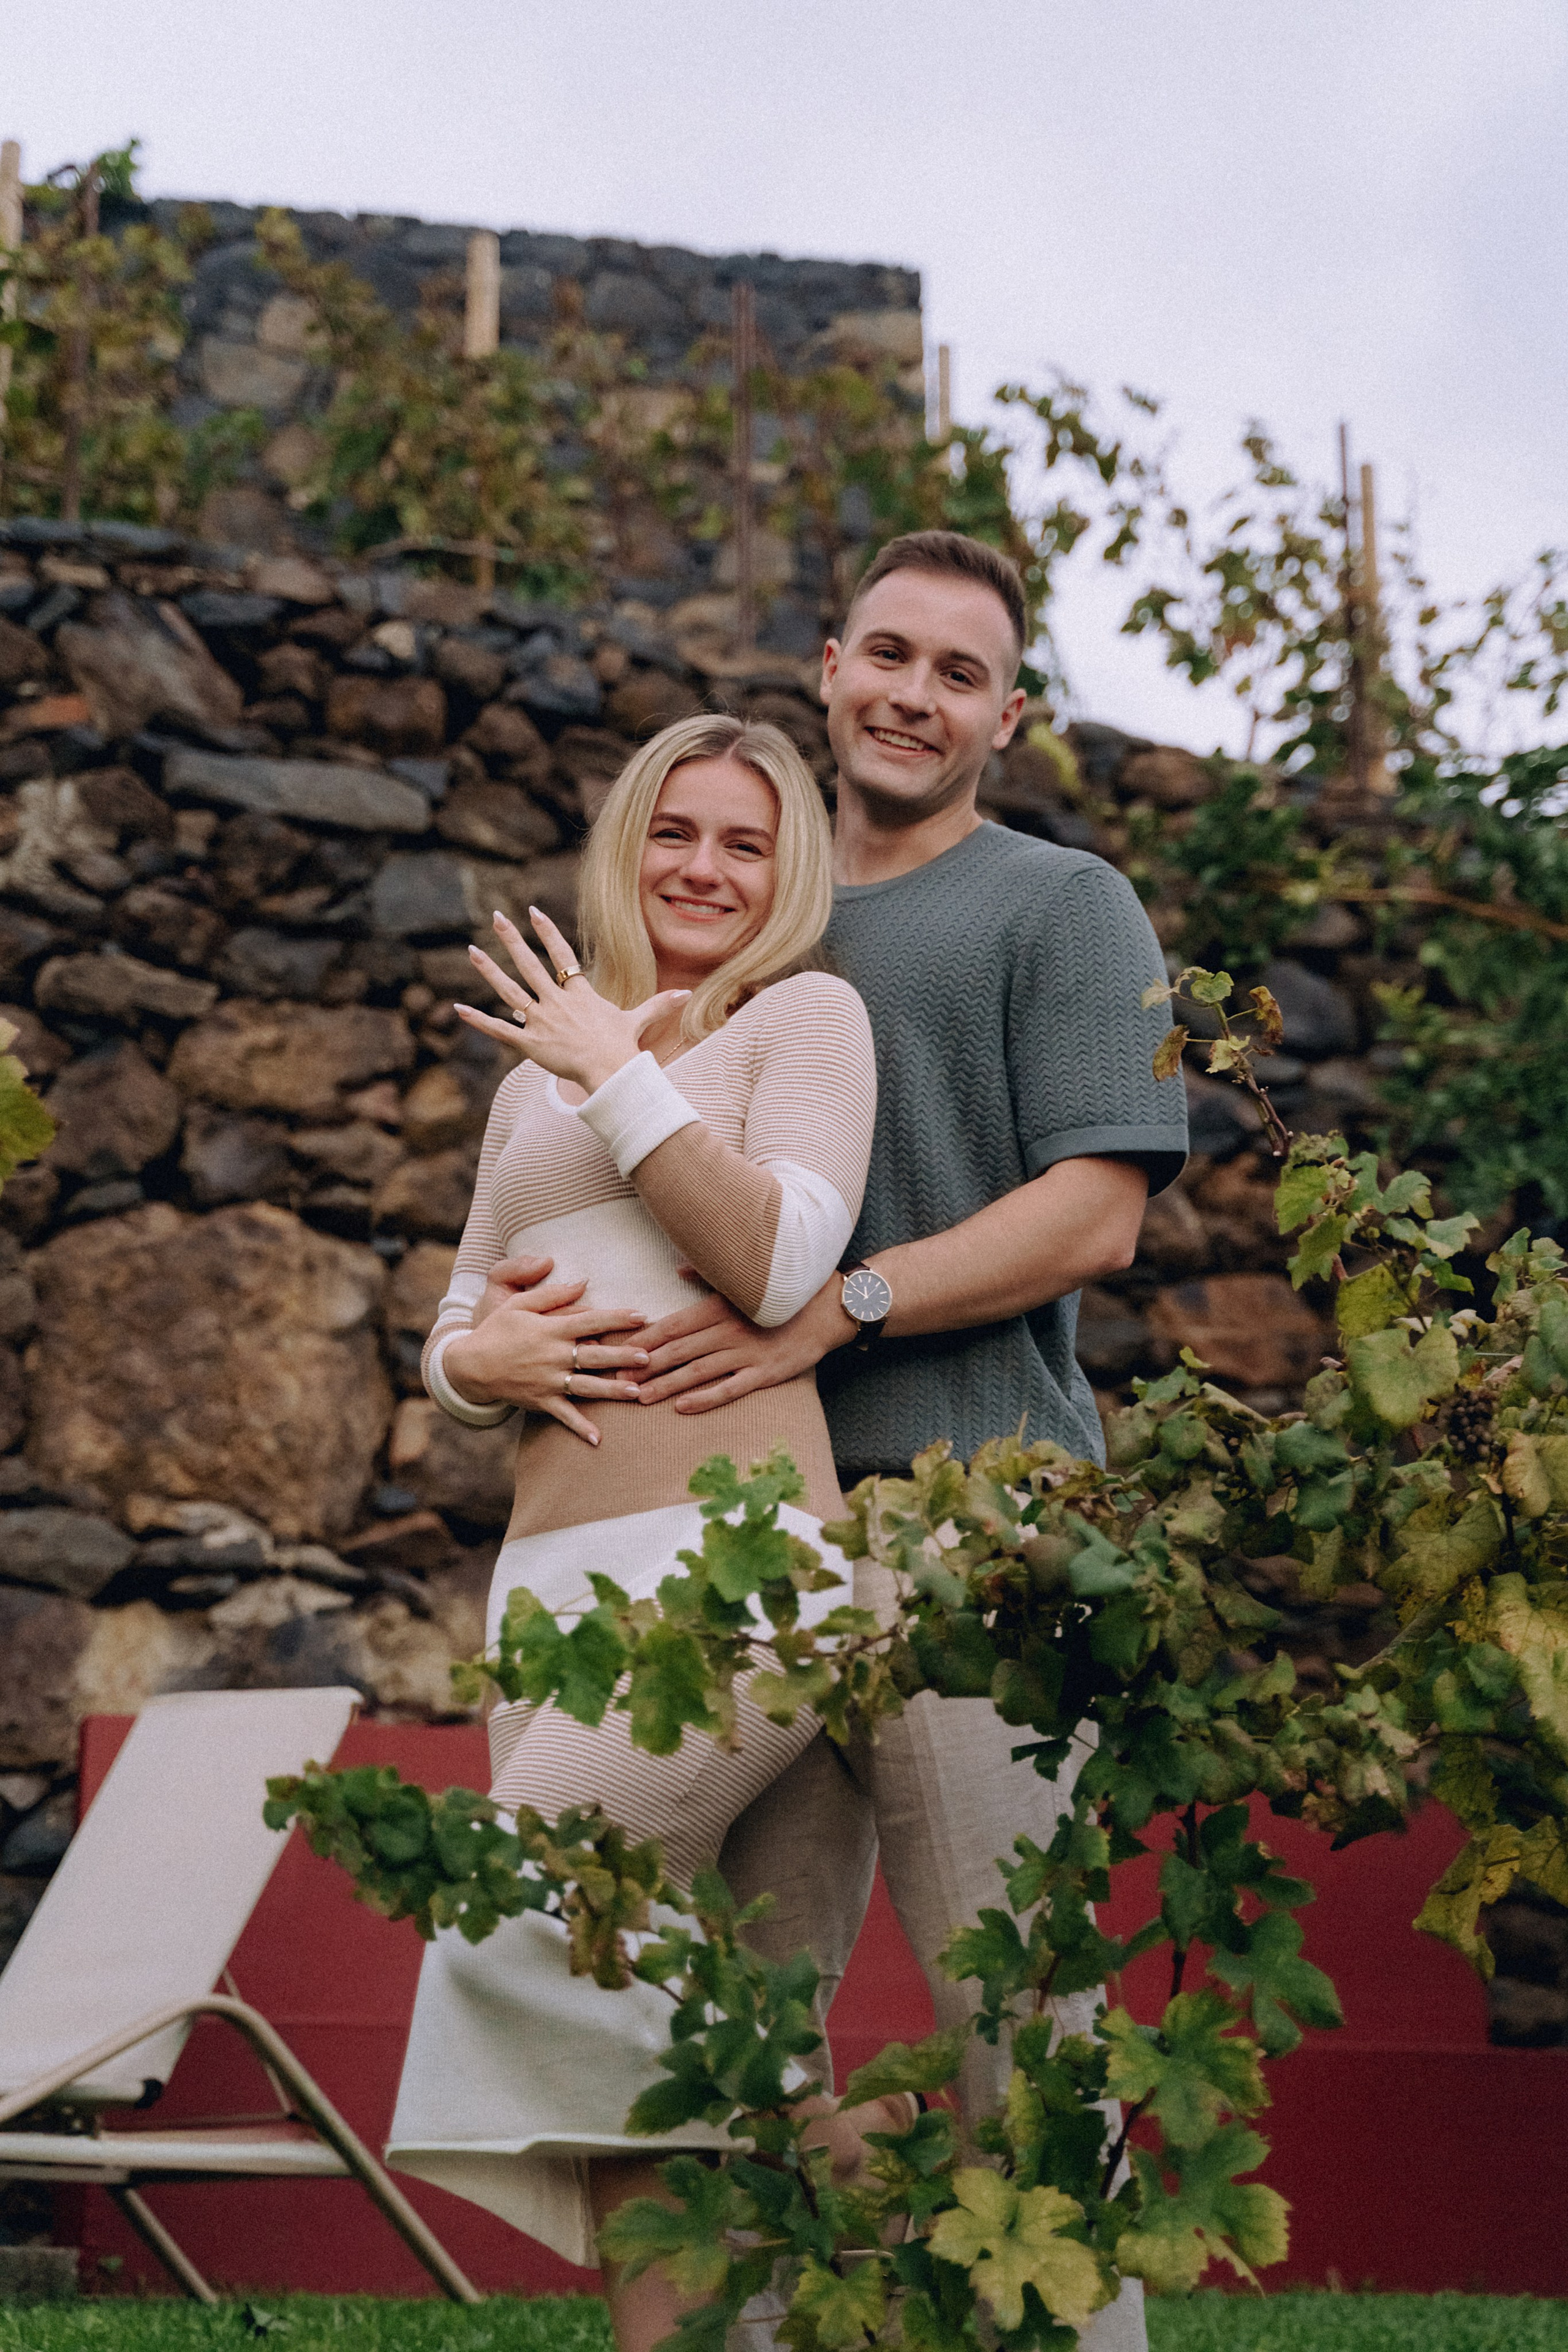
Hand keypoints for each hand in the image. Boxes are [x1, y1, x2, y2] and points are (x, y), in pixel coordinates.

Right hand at [443, 1264, 651, 1445]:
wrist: (469, 1365)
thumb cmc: (497, 1330)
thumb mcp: (519, 1304)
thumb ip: (553, 1293)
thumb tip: (584, 1282)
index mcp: (550, 1329)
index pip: (589, 1321)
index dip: (616, 1318)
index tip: (641, 1315)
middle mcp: (553, 1356)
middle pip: (594, 1355)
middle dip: (622, 1356)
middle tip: (648, 1357)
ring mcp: (547, 1381)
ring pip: (586, 1386)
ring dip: (612, 1390)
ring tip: (637, 1392)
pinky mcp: (541, 1401)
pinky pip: (564, 1416)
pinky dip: (580, 1427)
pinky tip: (598, 1439)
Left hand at [454, 907, 689, 1095]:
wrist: (612, 1073)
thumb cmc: (623, 1048)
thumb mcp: (638, 1021)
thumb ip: (657, 1005)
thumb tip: (687, 994)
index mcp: (579, 993)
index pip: (561, 955)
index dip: (546, 932)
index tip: (533, 911)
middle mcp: (556, 1002)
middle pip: (529, 965)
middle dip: (511, 939)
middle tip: (497, 917)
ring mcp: (541, 1021)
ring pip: (509, 990)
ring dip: (488, 970)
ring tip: (471, 950)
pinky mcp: (528, 1043)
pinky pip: (499, 1029)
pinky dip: (477, 1020)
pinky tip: (457, 1008)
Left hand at [632, 1276, 852, 1413]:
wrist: (828, 1309)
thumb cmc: (783, 1294)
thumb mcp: (744, 1280)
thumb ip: (707, 1275)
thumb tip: (678, 1267)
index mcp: (719, 1306)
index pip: (672, 1325)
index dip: (644, 1339)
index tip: (619, 1350)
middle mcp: (728, 1330)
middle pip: (677, 1351)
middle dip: (645, 1366)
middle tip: (617, 1379)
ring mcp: (746, 1354)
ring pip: (697, 1372)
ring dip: (666, 1386)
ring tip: (640, 1397)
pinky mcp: (764, 1373)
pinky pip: (729, 1389)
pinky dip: (704, 1399)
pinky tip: (682, 1408)